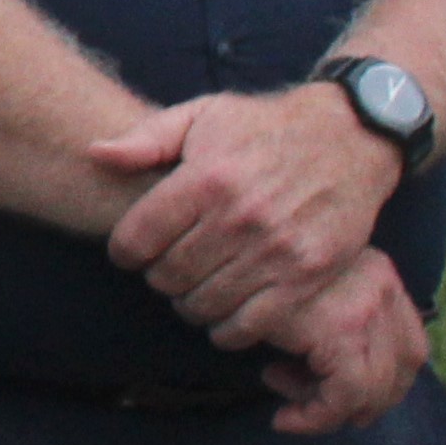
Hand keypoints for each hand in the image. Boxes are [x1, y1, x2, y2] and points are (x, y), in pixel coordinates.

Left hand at [93, 83, 409, 333]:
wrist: (350, 135)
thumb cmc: (264, 127)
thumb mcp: (203, 116)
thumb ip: (146, 139)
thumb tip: (95, 154)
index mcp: (206, 178)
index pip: (136, 239)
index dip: (123, 251)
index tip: (131, 251)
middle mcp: (240, 216)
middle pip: (168, 275)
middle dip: (157, 276)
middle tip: (165, 268)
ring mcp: (277, 249)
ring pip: (204, 303)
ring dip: (189, 302)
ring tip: (193, 286)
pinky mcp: (307, 275)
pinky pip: (251, 324)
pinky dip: (228, 328)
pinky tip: (224, 312)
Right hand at [247, 248, 430, 435]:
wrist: (211, 250)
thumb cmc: (243, 269)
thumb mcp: (298, 286)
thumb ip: (323, 314)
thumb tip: (324, 376)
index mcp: (377, 272)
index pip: (411, 344)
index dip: (387, 382)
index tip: (342, 394)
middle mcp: (380, 285)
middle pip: (404, 368)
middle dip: (365, 403)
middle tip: (314, 406)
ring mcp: (364, 307)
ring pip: (373, 389)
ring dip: (330, 410)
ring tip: (280, 395)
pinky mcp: (339, 329)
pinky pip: (343, 396)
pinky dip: (315, 419)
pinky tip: (282, 420)